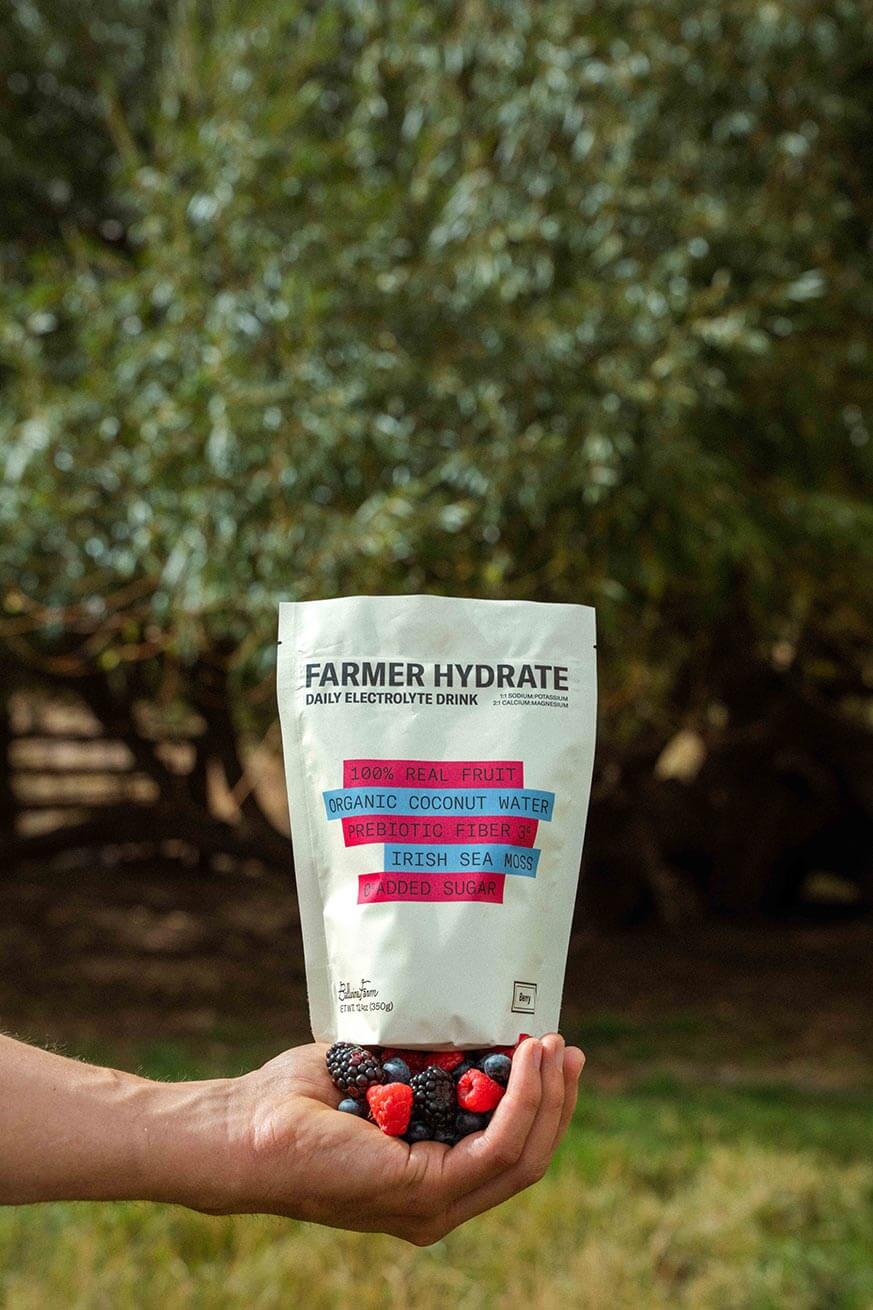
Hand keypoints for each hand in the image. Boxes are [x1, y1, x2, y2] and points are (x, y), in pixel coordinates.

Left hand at [220, 1034, 583, 1244]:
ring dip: (546, 1096)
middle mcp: (439, 1202)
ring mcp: (434, 1204)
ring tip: (551, 1044)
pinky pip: (497, 1147)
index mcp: (431, 1178)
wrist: (247, 1124)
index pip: (509, 1150)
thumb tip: (471, 1014)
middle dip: (556, 1100)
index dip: (540, 1103)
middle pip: (528, 1156)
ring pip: (522, 1155)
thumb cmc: (302, 1097)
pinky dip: (521, 1102)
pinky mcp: (423, 1191)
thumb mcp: (383, 1071)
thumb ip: (427, 1062)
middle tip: (566, 1046)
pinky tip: (526, 1060)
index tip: (552, 1049)